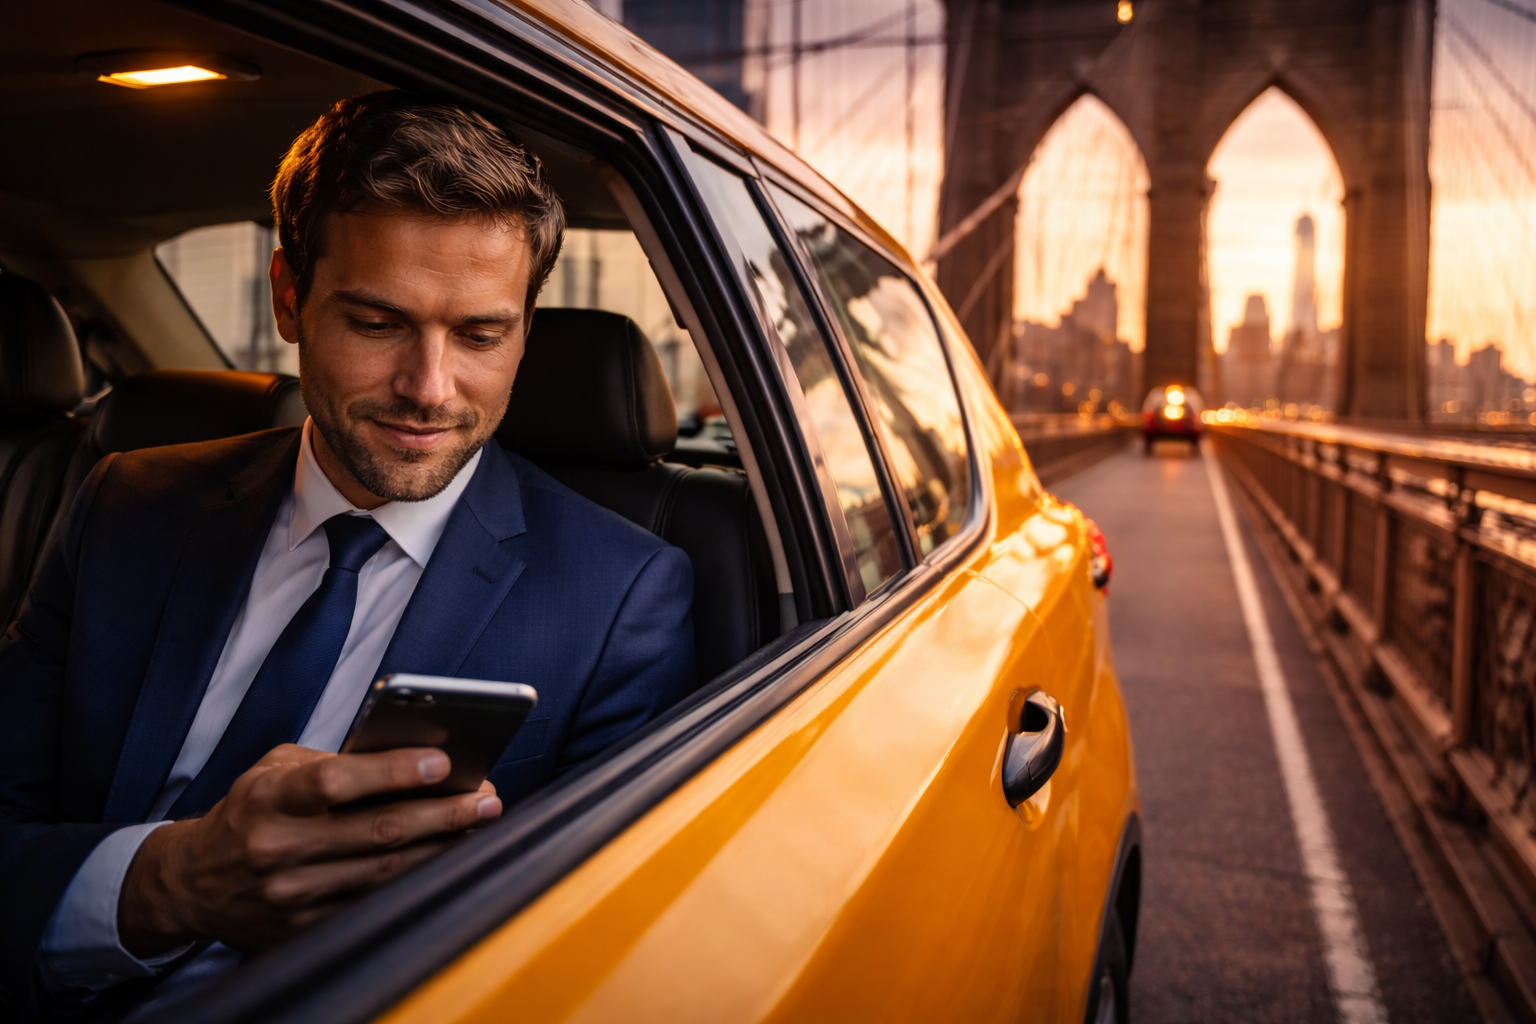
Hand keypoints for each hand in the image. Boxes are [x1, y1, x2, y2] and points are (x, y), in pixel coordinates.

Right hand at [118, 744, 499, 956]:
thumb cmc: (249, 810)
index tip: (443, 762)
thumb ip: (333, 759)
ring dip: (441, 847)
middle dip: (441, 813)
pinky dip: (415, 881)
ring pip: (384, 872)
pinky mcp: (302, 928)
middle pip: (377, 831)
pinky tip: (446, 860)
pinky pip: (373, 903)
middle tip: (486, 797)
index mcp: (269, 798)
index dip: (394, 771)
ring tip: (480, 824)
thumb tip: (410, 756)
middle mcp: (277, 848)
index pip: (338, 781)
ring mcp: (291, 894)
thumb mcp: (275, 769)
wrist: (193, 882)